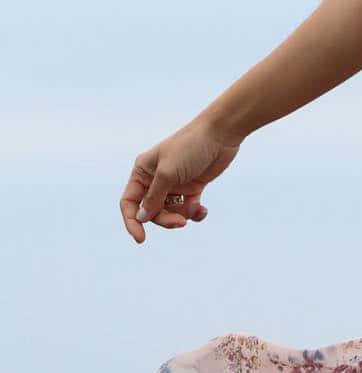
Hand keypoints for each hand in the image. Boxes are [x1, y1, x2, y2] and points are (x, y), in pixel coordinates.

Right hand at [120, 118, 243, 244]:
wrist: (221, 134)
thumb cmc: (190, 147)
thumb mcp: (168, 173)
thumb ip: (154, 197)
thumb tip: (142, 218)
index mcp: (143, 172)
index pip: (130, 202)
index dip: (132, 222)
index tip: (141, 239)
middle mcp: (156, 179)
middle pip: (151, 211)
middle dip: (164, 220)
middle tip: (180, 222)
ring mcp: (175, 184)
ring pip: (170, 212)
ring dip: (181, 216)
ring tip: (195, 211)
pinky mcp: (193, 187)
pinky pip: (188, 208)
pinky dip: (194, 213)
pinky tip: (203, 210)